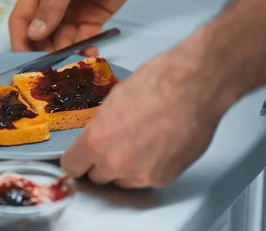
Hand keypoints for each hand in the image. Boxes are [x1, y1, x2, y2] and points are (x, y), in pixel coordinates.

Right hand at [8, 0, 155, 54]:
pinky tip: (89, 57)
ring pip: (62, 40)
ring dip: (65, 54)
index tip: (25, 62)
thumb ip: (54, 4)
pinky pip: (84, 40)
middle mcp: (53, 0)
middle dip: (44, 52)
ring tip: (72, 67)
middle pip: (41, 34)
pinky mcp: (94, 18)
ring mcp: (74, 10)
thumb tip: (35, 34)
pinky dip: (84, 50)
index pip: (22, 17)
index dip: (21, 40)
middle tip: (51, 71)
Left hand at [60, 44, 225, 187]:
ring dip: (125, 169)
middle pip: (96, 177)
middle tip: (113, 146)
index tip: (79, 158)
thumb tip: (100, 133)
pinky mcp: (164, 178)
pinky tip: (158, 148)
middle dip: (101, 164)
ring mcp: (140, 174)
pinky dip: (149, 169)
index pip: (71, 166)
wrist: (194, 86)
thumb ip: (101, 125)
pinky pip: (147, 180)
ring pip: (122, 182)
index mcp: (95, 141)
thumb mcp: (112, 100)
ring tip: (140, 145)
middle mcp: (114, 163)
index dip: (75, 161)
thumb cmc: (156, 83)